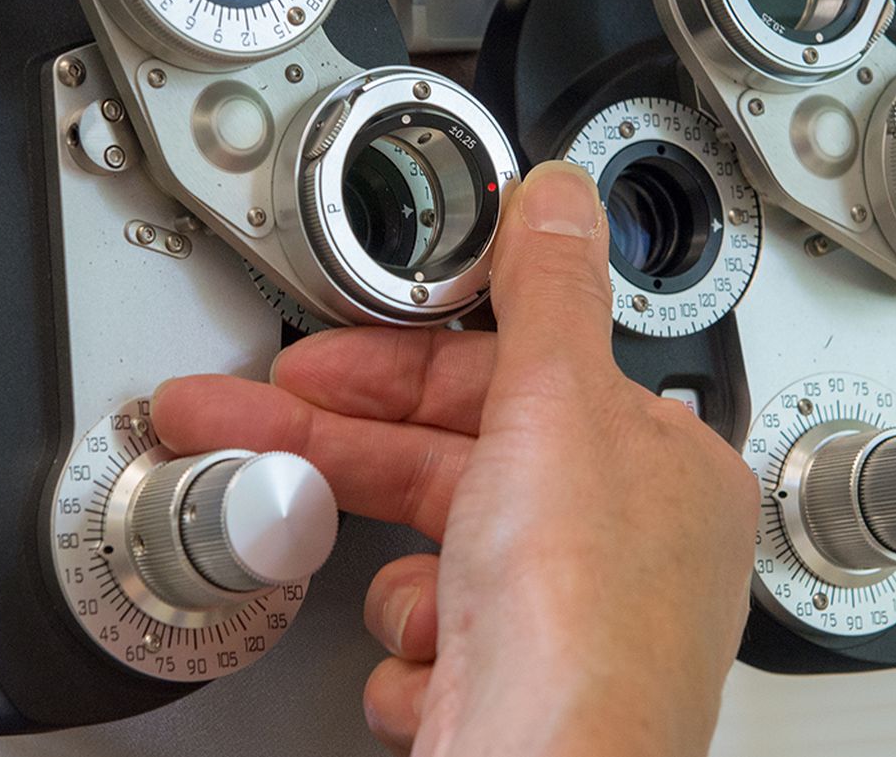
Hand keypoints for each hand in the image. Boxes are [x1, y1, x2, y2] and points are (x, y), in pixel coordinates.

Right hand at [153, 161, 758, 756]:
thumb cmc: (583, 634)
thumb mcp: (558, 411)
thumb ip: (548, 293)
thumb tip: (557, 196)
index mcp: (656, 469)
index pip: (508, 377)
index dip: (397, 361)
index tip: (316, 358)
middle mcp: (622, 552)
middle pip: (453, 466)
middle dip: (340, 453)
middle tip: (240, 426)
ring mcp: (563, 632)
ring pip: (433, 566)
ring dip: (403, 589)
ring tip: (420, 613)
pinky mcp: (511, 699)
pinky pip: (427, 650)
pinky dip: (414, 663)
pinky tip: (435, 672)